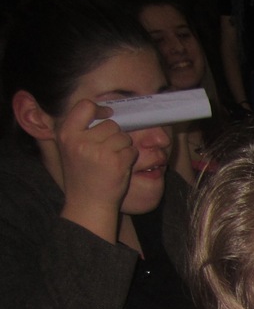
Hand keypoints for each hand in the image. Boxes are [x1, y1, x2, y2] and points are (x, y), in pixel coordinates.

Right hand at [56, 98, 136, 218]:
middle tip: (107, 152)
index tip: (107, 114)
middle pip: (111, 124)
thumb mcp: (72, 149)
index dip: (100, 109)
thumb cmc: (83, 175)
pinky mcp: (116, 162)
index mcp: (66, 134)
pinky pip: (132, 150)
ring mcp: (99, 151)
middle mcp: (81, 141)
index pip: (85, 106)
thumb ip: (82, 130)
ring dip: (124, 147)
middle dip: (114, 136)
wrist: (88, 203)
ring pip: (124, 137)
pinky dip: (130, 158)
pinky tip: (119, 168)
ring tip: (112, 161)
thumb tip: (106, 111)